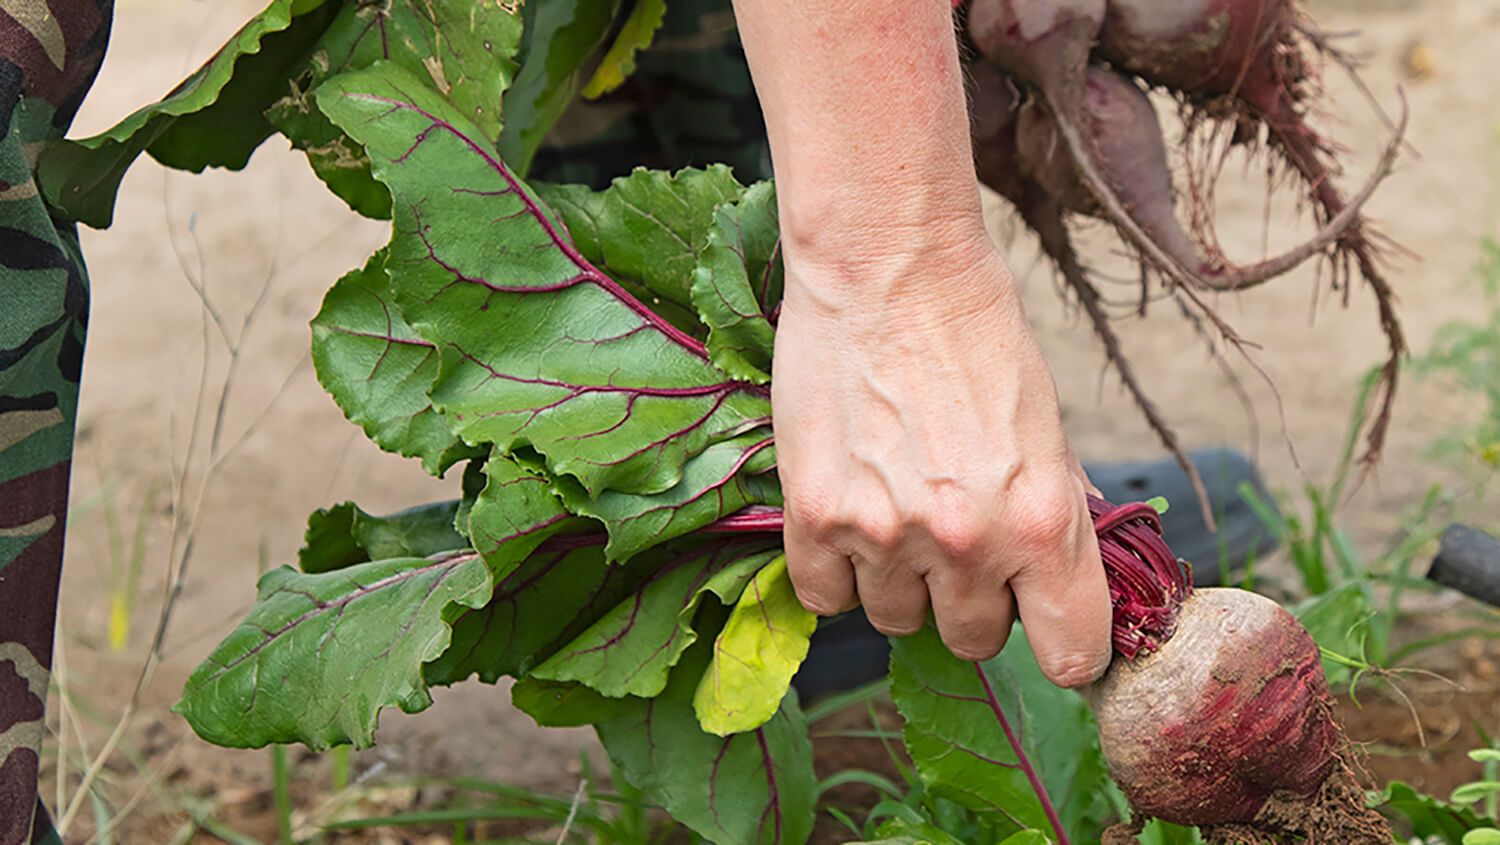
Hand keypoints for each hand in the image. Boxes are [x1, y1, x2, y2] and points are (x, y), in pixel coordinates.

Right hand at [771, 231, 1112, 687]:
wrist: (888, 265)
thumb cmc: (976, 332)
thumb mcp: (1046, 429)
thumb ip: (1053, 517)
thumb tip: (1061, 584)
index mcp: (1042, 522)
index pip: (1072, 656)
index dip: (1063, 646)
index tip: (1045, 626)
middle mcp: (967, 542)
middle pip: (973, 640)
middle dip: (971, 600)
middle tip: (956, 534)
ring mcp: (885, 534)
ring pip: (896, 620)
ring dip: (900, 580)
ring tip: (896, 502)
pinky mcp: (814, 517)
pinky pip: (826, 598)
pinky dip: (837, 569)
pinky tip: (849, 511)